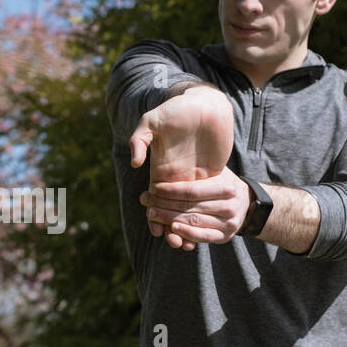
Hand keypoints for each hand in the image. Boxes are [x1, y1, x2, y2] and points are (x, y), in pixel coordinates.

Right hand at [129, 86, 234, 248]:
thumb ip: (139, 139)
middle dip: (170, 227)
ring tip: (188, 244)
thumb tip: (134, 164)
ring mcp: (194, 176)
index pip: (154, 199)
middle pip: (171, 208)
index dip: (154, 216)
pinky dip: (204, 215)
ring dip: (187, 225)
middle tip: (174, 243)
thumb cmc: (177, 109)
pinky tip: (206, 231)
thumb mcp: (153, 121)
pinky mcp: (212, 174)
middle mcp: (176, 175)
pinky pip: (206, 199)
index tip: (157, 231)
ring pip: (188, 208)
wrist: (206, 103)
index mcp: (160, 168)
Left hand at [140, 168, 251, 246]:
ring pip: (193, 221)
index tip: (152, 188)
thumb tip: (169, 160)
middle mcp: (228, 205)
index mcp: (225, 187)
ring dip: (169, 219)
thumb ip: (199, 171)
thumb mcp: (217, 173)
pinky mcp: (225, 237)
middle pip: (189, 206)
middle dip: (164, 204)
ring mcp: (228, 222)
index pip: (192, 190)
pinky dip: (188, 234)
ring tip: (151, 214)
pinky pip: (204, 236)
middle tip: (145, 201)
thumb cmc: (223, 185)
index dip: (170, 190)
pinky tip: (172, 229)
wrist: (248, 205)